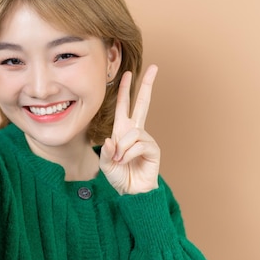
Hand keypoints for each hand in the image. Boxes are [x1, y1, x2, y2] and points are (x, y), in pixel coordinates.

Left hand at [100, 65, 160, 194]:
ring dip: (122, 148)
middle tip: (155, 67)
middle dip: (147, 85)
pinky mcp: (153, 149)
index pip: (125, 106)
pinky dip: (128, 153)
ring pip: (131, 132)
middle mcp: (136, 131)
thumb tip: (111, 140)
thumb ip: (106, 152)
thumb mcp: (105, 164)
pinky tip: (127, 161)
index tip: (129, 73)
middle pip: (143, 103)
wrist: (131, 193)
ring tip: (120, 160)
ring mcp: (146, 139)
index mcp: (122, 130)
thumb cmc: (119, 177)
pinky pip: (138, 144)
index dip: (126, 90)